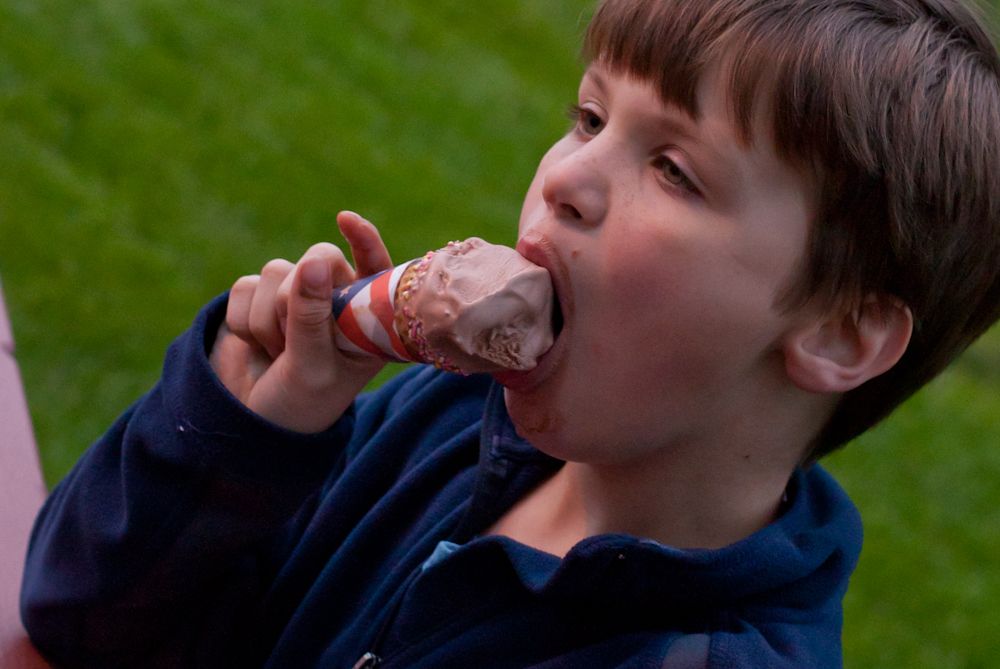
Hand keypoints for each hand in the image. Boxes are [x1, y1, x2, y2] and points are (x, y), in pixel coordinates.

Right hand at [209, 211, 393, 432]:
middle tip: (293, 342)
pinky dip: (243, 319)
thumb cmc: (300, 404)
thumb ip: (312, 316)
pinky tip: (256, 345)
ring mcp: (296, 298)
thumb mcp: (312, 366)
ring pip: (275, 271)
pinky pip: (244, 285)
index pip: (374, 266)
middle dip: (297, 298)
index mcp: (367, 318)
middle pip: (318, 258)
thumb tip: (313, 263)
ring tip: (278, 352)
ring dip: (268, 317)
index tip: (346, 221)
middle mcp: (335, 300)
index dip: (364, 240)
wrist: (250, 427)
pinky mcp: (256, 298)